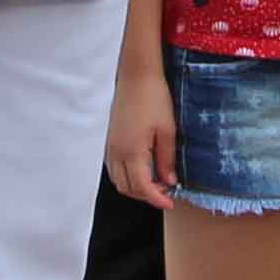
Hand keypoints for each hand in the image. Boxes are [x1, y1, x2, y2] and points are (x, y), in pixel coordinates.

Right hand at [105, 57, 178, 206]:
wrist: (136, 77)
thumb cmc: (153, 99)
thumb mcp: (168, 131)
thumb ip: (167, 159)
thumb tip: (169, 181)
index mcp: (132, 151)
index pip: (142, 187)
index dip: (157, 199)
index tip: (170, 202)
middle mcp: (116, 153)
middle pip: (127, 188)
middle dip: (146, 195)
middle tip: (166, 191)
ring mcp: (110, 147)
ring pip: (118, 180)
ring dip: (136, 187)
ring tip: (156, 181)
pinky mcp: (109, 141)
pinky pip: (114, 169)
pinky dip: (128, 176)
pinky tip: (143, 169)